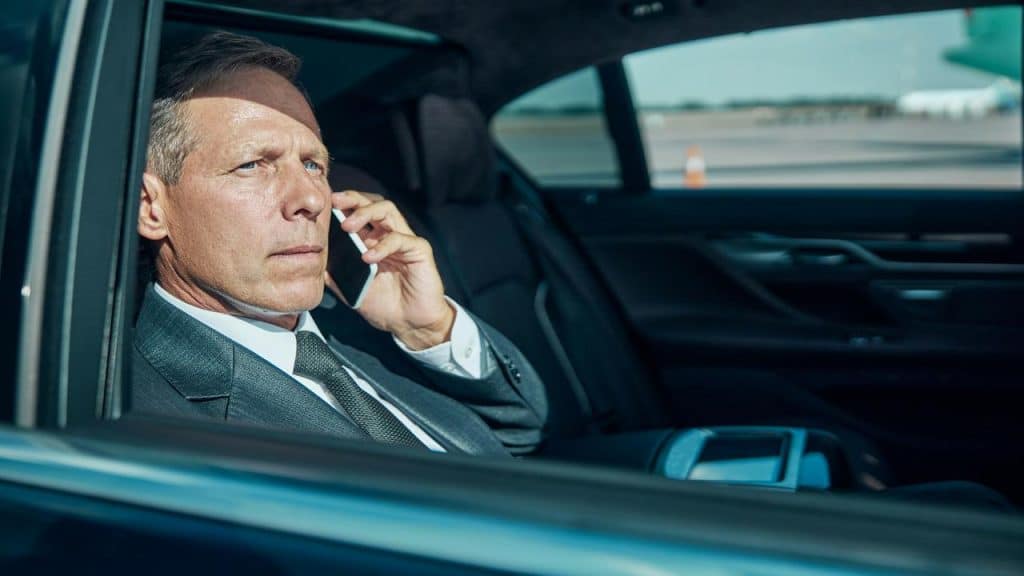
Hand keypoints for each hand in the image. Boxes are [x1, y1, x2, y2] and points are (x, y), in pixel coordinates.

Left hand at [326, 191, 454, 349]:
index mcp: (373, 241)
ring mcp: (404, 240)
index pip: (359, 212)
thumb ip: (337, 277)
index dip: (344, 205)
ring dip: (366, 213)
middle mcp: (389, 235)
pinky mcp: (419, 250)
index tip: (324, 205)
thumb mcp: (353, 290)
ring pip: (388, 211)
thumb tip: (316, 265)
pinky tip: (369, 257)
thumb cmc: (386, 306)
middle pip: (373, 204)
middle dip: (354, 199)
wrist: (410, 324)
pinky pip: (400, 239)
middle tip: (336, 203)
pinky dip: (382, 245)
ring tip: (348, 226)